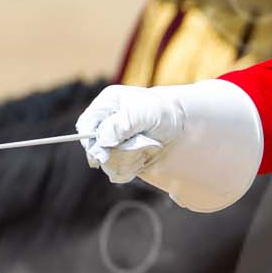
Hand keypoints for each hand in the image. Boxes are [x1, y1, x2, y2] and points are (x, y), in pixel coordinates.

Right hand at [76, 79, 263, 212]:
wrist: (184, 126)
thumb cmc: (165, 112)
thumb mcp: (145, 112)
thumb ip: (123, 124)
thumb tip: (103, 140)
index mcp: (108, 105)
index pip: (87, 125)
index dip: (91, 140)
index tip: (102, 154)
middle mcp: (108, 122)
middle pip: (93, 145)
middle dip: (109, 154)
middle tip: (131, 153)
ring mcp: (115, 139)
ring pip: (105, 159)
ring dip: (121, 161)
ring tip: (142, 154)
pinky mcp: (124, 153)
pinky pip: (116, 167)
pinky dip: (127, 168)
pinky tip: (141, 162)